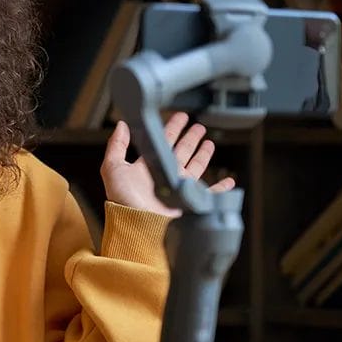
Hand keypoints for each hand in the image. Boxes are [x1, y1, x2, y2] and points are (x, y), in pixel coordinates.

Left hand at [100, 112, 234, 217]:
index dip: (172, 128)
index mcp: (149, 166)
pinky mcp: (190, 201)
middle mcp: (165, 175)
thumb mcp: (112, 168)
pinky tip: (228, 181)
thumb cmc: (123, 200)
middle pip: (182, 151)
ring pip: (195, 166)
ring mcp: (179, 188)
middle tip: (198, 126)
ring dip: (203, 154)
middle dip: (190, 137)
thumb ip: (117, 145)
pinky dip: (221, 189)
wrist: (137, 224)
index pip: (163, 142)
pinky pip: (210, 194)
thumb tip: (121, 125)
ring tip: (209, 142)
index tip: (180, 117)